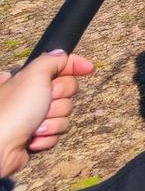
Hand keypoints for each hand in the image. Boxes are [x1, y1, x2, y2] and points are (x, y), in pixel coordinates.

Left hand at [0, 50, 94, 179]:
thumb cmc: (11, 113)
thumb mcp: (33, 76)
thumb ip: (51, 61)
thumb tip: (63, 53)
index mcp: (27, 79)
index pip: (59, 66)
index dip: (74, 66)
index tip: (87, 68)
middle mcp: (30, 96)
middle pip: (67, 92)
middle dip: (59, 101)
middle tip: (45, 103)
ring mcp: (34, 117)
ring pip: (64, 114)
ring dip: (53, 121)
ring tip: (35, 125)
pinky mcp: (37, 135)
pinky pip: (57, 133)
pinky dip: (47, 136)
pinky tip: (33, 137)